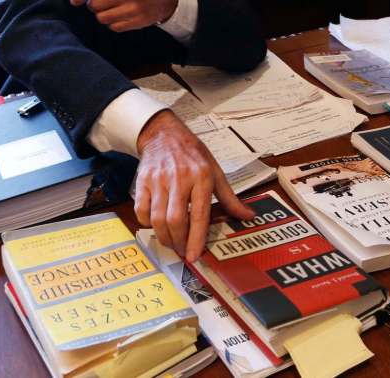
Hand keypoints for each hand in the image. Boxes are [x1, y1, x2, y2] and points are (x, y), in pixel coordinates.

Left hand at [69, 0, 178, 31]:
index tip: (74, 1)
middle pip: (96, 5)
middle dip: (93, 6)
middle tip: (99, 3)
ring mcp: (133, 8)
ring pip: (103, 18)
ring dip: (102, 16)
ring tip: (109, 10)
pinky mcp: (137, 22)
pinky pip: (114, 27)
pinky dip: (112, 24)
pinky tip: (118, 17)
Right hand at [133, 110, 253, 261]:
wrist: (164, 133)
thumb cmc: (192, 153)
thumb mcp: (215, 171)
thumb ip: (230, 197)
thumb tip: (248, 216)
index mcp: (201, 177)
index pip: (199, 214)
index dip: (196, 239)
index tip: (194, 256)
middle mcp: (179, 178)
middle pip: (176, 220)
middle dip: (178, 242)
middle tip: (182, 251)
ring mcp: (158, 180)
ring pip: (157, 219)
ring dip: (164, 237)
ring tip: (171, 242)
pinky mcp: (142, 181)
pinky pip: (141, 211)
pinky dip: (147, 223)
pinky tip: (156, 224)